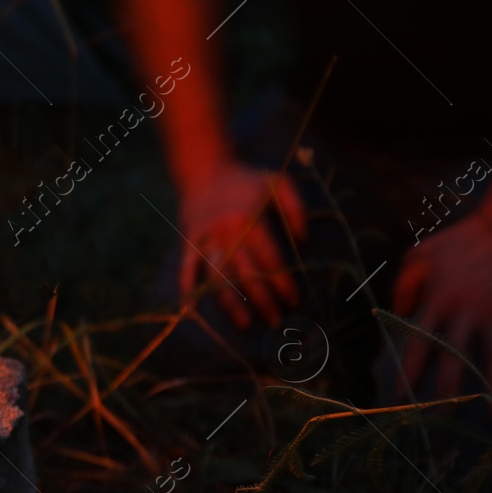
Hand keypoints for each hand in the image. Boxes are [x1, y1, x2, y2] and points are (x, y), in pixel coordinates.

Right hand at [177, 159, 306, 326]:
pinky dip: (189, 286)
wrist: (205, 167)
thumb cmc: (247, 178)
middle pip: (245, 273)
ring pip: (217, 275)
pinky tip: (193, 308)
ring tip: (245, 325)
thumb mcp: (279, 183)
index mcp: (248, 219)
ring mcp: (204, 238)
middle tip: (276, 320)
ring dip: (231, 303)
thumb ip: (296, 210)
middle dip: (262, 300)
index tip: (295, 300)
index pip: (269, 259)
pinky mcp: (188, 240)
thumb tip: (304, 243)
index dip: (283, 282)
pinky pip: (187, 267)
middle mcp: (225, 232)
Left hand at [394, 207, 491, 397]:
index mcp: (436, 299)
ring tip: (491, 415)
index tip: (399, 394)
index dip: (408, 371)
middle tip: (440, 417)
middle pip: (452, 358)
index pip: (417, 343)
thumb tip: (399, 315)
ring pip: (491, 356)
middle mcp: (464, 311)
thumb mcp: (419, 256)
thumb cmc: (459, 241)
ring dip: (491, 387)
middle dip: (446, 390)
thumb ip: (405, 286)